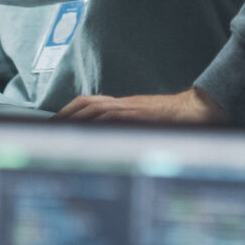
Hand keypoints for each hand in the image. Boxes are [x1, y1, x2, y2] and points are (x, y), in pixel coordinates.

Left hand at [56, 86, 228, 123]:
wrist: (197, 110)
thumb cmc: (173, 120)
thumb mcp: (144, 121)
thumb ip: (126, 126)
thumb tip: (107, 141)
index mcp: (122, 105)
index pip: (87, 103)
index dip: (67, 112)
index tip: (52, 124)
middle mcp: (122, 104)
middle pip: (84, 104)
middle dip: (63, 116)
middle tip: (47, 130)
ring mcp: (129, 108)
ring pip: (93, 109)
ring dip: (73, 120)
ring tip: (58, 133)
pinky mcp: (138, 115)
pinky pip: (110, 118)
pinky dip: (93, 124)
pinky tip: (82, 133)